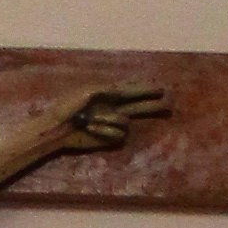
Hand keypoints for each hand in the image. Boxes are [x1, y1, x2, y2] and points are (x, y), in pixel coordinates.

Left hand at [55, 81, 169, 157]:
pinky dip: (105, 131)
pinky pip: (118, 134)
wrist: (58, 127)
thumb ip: (107, 89)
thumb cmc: (69, 106)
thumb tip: (122, 91)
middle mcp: (113, 109)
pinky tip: (91, 129)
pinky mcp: (109, 139)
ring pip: (125, 122)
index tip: (160, 89)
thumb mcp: (87, 92)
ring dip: (109, 121)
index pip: (132, 91)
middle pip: (139, 107)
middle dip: (153, 106)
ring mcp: (111, 125)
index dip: (146, 90)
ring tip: (91, 121)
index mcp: (108, 96)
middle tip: (169, 104)